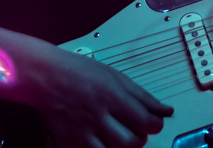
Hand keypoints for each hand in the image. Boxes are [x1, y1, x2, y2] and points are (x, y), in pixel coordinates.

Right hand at [27, 46, 173, 147]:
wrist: (46, 76)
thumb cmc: (82, 72)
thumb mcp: (116, 77)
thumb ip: (143, 97)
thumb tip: (166, 111)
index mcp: (112, 96)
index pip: (145, 121)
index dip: (156, 125)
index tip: (155, 122)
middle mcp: (97, 116)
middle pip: (131, 142)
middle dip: (141, 139)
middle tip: (137, 130)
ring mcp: (81, 132)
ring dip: (122, 147)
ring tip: (120, 135)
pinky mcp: (68, 142)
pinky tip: (102, 138)